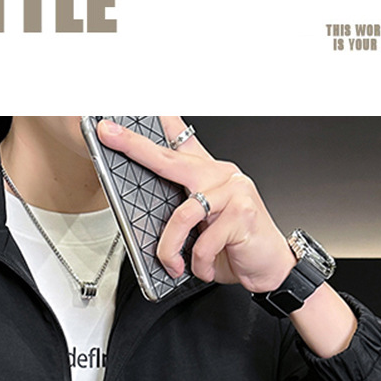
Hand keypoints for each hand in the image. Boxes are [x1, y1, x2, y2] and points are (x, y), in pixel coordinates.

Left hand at [96, 116, 295, 291]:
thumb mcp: (202, 228)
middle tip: (109, 134)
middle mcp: (221, 175)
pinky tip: (206, 268)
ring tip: (174, 265)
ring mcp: (234, 192)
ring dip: (170, 248)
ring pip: (182, 214)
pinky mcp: (242, 215)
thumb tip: (143, 220)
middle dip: (135, 147)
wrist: (270, 267)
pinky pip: (203, 242)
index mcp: (209, 174)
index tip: (130, 113)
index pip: (181, 140)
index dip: (159, 121)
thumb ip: (180, 215)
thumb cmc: (235, 246)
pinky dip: (198, 263)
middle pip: (171, 159)